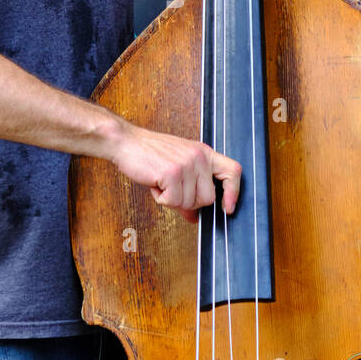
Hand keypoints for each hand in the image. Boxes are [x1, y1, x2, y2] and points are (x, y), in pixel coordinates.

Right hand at [108, 121, 240, 223]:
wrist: (126, 142)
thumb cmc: (149, 154)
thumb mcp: (176, 169)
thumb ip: (190, 190)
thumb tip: (194, 218)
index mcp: (204, 153)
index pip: (233, 171)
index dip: (233, 192)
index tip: (228, 208)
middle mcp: (199, 157)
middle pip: (208, 198)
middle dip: (189, 202)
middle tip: (172, 189)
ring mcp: (187, 164)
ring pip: (189, 203)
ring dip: (172, 199)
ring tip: (161, 182)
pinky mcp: (172, 173)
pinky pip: (173, 201)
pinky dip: (161, 199)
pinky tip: (155, 183)